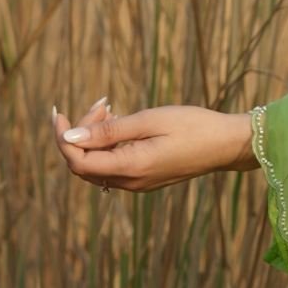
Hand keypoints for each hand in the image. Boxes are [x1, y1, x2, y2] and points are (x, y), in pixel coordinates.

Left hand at [50, 97, 255, 191]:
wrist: (227, 145)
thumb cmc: (193, 126)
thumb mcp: (149, 120)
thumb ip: (108, 131)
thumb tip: (70, 135)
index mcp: (132, 167)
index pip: (78, 161)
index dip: (62, 138)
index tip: (60, 112)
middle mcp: (132, 182)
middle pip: (84, 164)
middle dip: (79, 133)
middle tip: (102, 104)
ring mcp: (139, 183)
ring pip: (97, 166)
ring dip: (94, 137)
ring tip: (111, 110)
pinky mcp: (145, 179)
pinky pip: (113, 166)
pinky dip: (108, 145)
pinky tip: (121, 124)